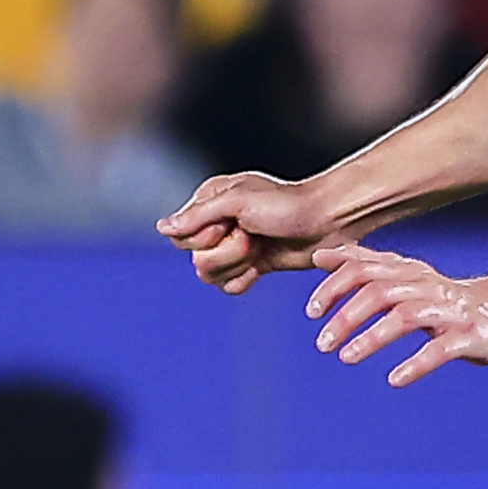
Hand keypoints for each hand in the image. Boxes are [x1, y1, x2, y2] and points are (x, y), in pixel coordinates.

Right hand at [159, 171, 345, 293]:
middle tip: (251, 236)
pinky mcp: (248, 266)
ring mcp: (231, 247)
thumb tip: (162, 228)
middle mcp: (215, 225)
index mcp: (208, 202)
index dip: (204, 238)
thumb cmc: (285, 204)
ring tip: (258, 248)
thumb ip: (198, 215)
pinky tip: (260, 266)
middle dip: (226, 253)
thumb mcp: (238, 202)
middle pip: (195, 259)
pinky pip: (228, 287)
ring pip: (210, 276)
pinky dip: (244, 279)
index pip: (181, 236)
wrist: (325, 223)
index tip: (232, 224)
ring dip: (237, 265)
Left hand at [302, 241, 487, 385]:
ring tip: (347, 357)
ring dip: (372, 338)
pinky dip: (416, 365)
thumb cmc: (443, 298)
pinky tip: (394, 379)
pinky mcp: (468, 337)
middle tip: (323, 343)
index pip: (363, 269)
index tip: (311, 312)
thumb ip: (363, 265)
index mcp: (407, 271)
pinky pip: (440, 350)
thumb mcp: (403, 276)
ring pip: (405, 317)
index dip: (333, 287)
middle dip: (346, 317)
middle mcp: (426, 286)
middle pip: (379, 292)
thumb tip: (320, 257)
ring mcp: (448, 311)